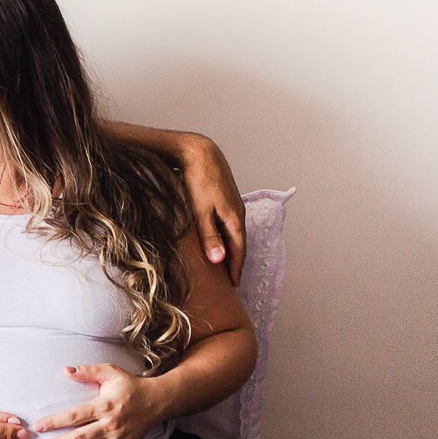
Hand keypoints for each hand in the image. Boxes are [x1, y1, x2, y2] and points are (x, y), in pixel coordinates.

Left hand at [33, 364, 162, 438]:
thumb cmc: (130, 385)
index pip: (75, 415)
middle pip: (80, 437)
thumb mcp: (111, 372)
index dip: (55, 421)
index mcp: (105, 405)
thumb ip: (88, 371)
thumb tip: (65, 369)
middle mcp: (111, 424)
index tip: (38, 426)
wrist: (158, 400)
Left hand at [180, 135, 245, 285]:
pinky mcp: (226, 198)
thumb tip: (219, 260)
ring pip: (234, 233)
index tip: (234, 285)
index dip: (237, 268)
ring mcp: (233, 205)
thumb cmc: (197, 181)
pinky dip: (226, 236)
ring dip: (231, 249)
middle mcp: (238, 213)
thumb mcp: (200, 212)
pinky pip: (229, 223)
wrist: (200, 153)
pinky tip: (218, 239)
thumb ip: (209, 236)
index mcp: (234, 219)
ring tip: (225, 264)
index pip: (239, 250)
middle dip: (236, 262)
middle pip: (240, 243)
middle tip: (231, 280)